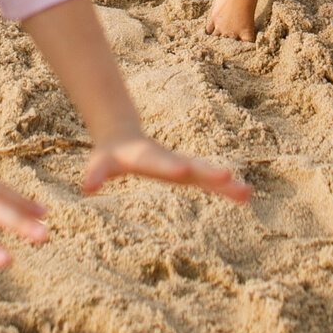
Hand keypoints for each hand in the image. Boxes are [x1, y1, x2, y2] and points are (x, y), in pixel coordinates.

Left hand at [80, 133, 250, 204]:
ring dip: (225, 185)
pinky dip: (226, 189)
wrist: (125, 136)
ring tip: (246, 192)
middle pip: (192, 166)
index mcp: (147, 156)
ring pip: (206, 174)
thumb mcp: (100, 163)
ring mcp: (182, 166)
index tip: (183, 170)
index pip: (159, 163)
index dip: (169, 167)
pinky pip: (210, 183)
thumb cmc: (109, 154)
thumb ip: (96, 173)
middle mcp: (170, 160)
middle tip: (228, 177)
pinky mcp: (189, 174)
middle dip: (208, 173)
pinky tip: (245, 196)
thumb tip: (86, 186)